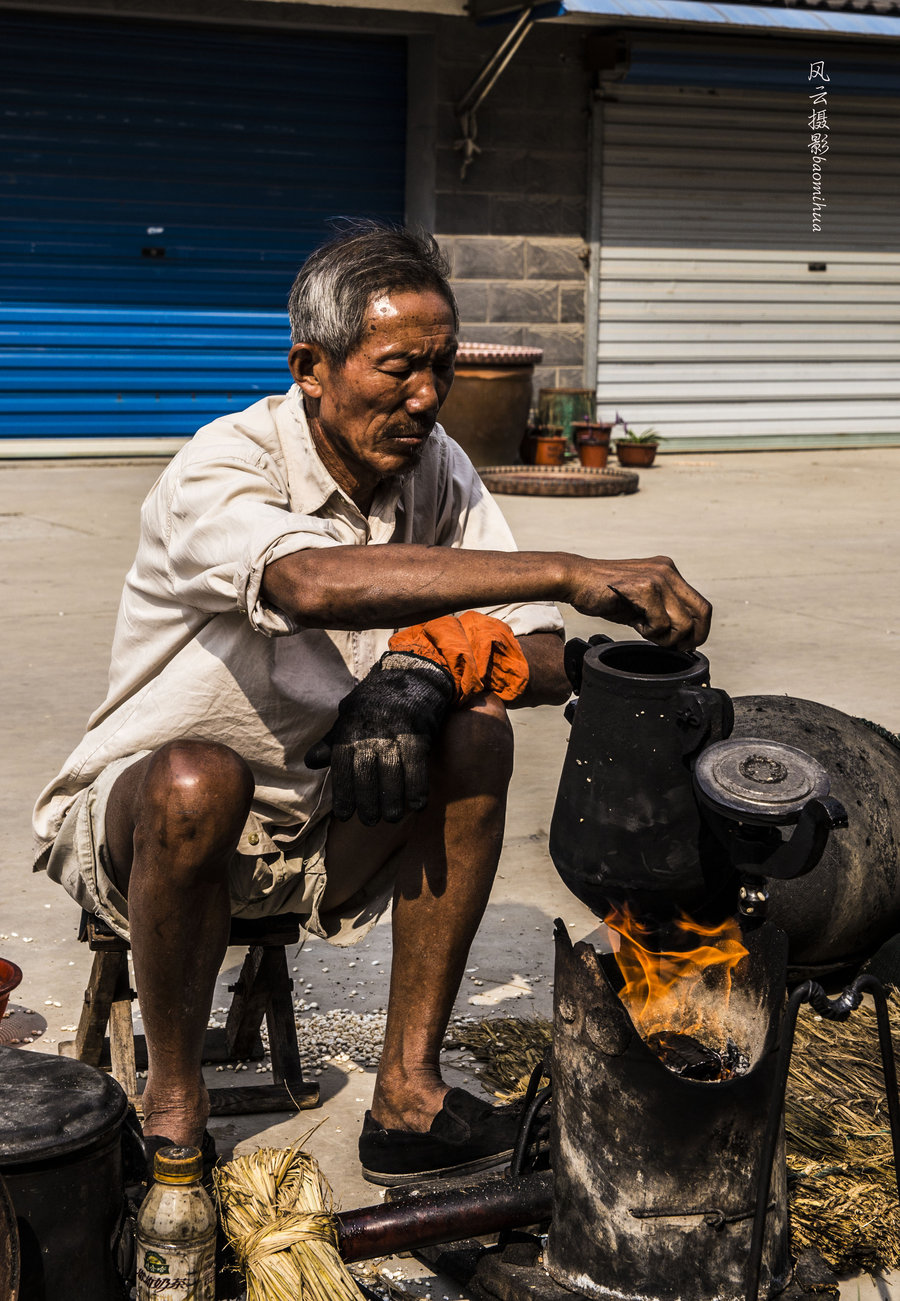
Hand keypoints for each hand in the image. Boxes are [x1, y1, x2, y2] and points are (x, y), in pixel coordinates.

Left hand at [304, 653, 454, 824]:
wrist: (411, 674)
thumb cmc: (376, 699)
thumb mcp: (348, 714)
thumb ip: (332, 741)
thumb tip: (310, 762)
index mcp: (350, 730)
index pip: (342, 768)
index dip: (343, 794)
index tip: (345, 815)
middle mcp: (370, 734)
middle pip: (366, 776)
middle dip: (367, 803)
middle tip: (370, 821)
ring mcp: (395, 734)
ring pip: (391, 775)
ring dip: (392, 801)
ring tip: (391, 817)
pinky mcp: (418, 735)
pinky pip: (416, 767)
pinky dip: (417, 788)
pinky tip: (417, 805)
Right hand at [565, 555, 711, 650]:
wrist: (575, 580)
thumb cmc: (603, 594)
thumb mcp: (640, 603)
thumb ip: (661, 615)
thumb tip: (681, 640)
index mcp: (669, 572)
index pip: (701, 606)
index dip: (698, 630)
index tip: (684, 645)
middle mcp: (668, 571)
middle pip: (702, 613)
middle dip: (691, 638)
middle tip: (672, 646)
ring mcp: (658, 577)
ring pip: (683, 623)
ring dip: (666, 637)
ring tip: (644, 630)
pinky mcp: (645, 587)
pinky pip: (661, 624)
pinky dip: (650, 632)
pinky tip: (634, 623)